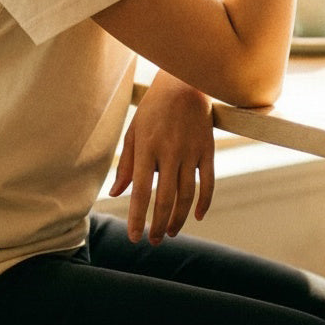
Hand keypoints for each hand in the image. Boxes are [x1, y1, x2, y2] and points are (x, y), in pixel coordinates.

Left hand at [110, 71, 214, 243]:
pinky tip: (198, 216)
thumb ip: (126, 164)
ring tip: (170, 232)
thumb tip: (116, 193)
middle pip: (166, 199)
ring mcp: (191, 152)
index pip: (141, 192)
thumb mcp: (134, 132)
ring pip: (187, 195)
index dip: (138, 217)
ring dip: (179, 218)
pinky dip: (205, 202)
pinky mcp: (208, 150)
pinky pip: (208, 182)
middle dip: (158, 224)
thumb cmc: (154, 109)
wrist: (185, 83)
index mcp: (147, 148)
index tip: (135, 237)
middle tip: (153, 240)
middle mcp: (170, 153)